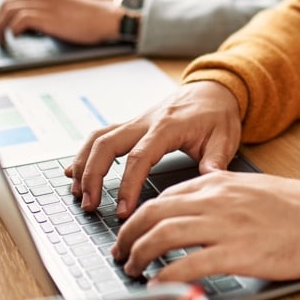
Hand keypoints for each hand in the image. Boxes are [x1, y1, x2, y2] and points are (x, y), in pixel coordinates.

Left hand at [0, 0, 120, 43]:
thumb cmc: (88, 17)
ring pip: (7, 10)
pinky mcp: (45, 16)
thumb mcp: (61, 7)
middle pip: (6, 3)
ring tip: (3, 39)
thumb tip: (29, 27)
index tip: (4, 25)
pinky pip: (18, 20)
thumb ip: (45, 10)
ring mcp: (42, 3)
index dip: (5, 13)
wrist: (104, 17)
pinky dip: (13, 30)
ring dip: (0, 26)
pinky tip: (17, 37)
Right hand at [65, 82, 241, 216]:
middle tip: (90, 205)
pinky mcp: (132, 125)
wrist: (213, 89)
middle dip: (93, 175)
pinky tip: (74, 172)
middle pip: (107, 144)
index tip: (123, 210)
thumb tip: (209, 180)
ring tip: (78, 193)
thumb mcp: (225, 137)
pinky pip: (102, 136)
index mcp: (167, 126)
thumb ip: (216, 160)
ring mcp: (136, 122)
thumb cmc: (218, 114)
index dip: (128, 185)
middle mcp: (146, 121)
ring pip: (99, 138)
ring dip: (84, 164)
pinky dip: (85, 153)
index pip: (139, 157)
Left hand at [113, 171, 299, 283]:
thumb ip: (220, 195)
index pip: (165, 195)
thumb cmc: (296, 207)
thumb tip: (193, 212)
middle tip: (121, 250)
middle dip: (129, 233)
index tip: (134, 231)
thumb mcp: (251, 189)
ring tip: (132, 267)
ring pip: (162, 235)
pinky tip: (157, 284)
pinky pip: (188, 264)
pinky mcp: (236, 253)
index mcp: (218, 181)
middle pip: (154, 212)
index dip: (142, 215)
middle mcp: (215, 199)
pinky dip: (165, 276)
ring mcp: (224, 225)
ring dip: (139, 253)